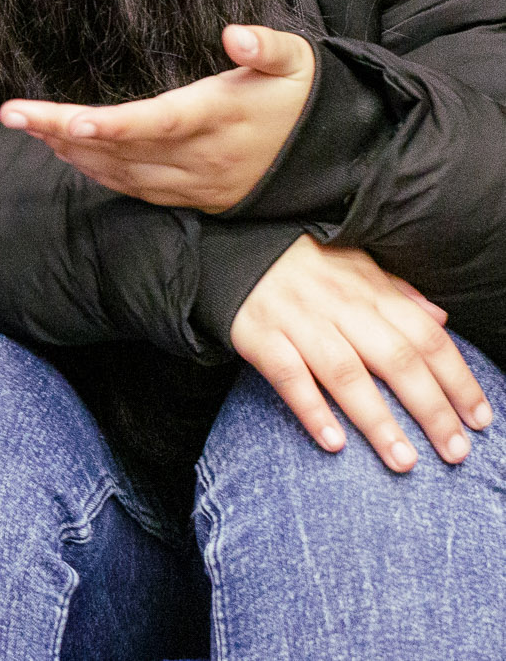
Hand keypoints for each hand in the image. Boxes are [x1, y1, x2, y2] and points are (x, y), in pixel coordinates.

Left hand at [0, 25, 313, 211]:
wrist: (334, 158)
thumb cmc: (303, 98)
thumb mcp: (299, 62)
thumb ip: (268, 46)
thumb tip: (237, 34)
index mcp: (219, 117)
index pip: (159, 122)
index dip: (116, 125)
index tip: (72, 119)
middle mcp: (200, 155)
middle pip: (121, 147)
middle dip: (62, 131)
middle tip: (12, 114)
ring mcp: (194, 181)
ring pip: (120, 171)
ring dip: (70, 151)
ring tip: (26, 126)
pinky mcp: (192, 196)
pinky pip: (133, 189)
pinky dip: (95, 171)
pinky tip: (66, 152)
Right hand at [231, 234, 492, 471]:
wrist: (227, 245)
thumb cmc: (300, 264)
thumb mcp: (353, 266)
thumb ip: (397, 293)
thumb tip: (441, 316)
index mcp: (367, 289)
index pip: (425, 336)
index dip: (457, 379)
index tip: (480, 419)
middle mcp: (337, 304)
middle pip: (395, 359)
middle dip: (430, 409)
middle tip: (455, 453)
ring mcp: (296, 319)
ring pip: (345, 372)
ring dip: (378, 420)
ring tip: (404, 461)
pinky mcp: (257, 334)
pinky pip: (287, 375)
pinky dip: (311, 408)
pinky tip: (334, 443)